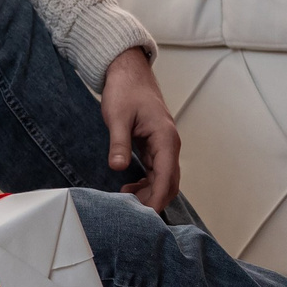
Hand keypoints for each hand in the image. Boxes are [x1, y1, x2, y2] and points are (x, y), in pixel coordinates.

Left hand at [100, 46, 181, 211]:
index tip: (145, 215)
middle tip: (131, 214)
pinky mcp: (154, 145)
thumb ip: (119, 143)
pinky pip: (156, 171)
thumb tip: (118, 167)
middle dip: (154, 200)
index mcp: (166, 138)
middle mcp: (169, 144)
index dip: (157, 198)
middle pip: (169, 182)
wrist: (128, 72)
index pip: (167, 177)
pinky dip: (146, 183)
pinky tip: (129, 188)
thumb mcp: (117, 117)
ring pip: (163, 179)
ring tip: (125, 200)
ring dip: (149, 193)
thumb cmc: (126, 90)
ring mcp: (163, 145)